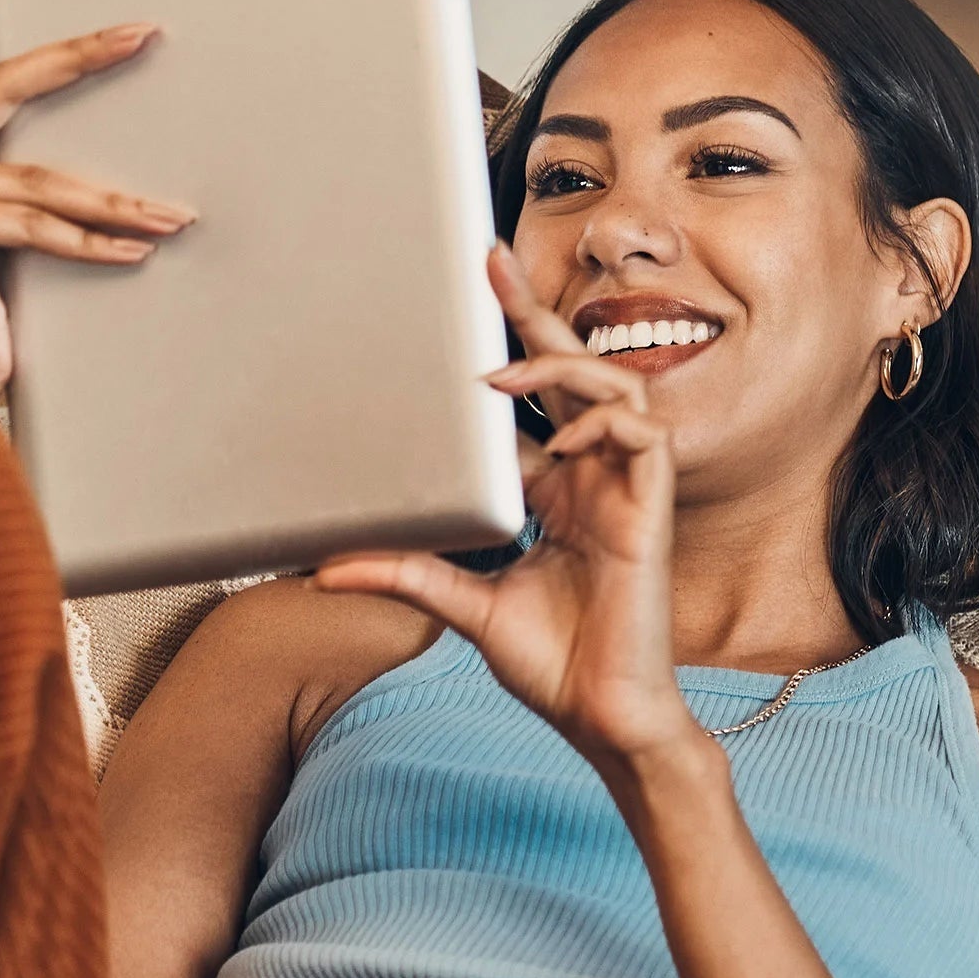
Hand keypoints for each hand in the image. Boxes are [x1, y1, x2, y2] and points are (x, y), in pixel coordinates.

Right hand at [0, 0, 196, 402]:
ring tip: (174, 215)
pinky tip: (141, 249)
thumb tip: (112, 159)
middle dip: (79, 56)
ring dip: (118, 199)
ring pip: (42, 174)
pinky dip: (95, 241)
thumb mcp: (3, 230)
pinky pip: (38, 225)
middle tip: (142, 33)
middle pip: (4, 82)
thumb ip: (26, 181)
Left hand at [315, 242, 699, 772]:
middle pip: (572, 371)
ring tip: (500, 381)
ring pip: (614, 385)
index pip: (531, 402)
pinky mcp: (652, 508)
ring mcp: (624, 488)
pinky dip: (601, 425)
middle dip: (534, 313)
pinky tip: (559, 448)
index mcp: (554, 491)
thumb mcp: (462, 606)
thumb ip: (406, 574)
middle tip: (492, 262)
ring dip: (559, 370)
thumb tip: (326, 569)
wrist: (599, 715)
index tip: (469, 300)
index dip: (507, 348)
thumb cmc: (550, 662)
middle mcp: (591, 476)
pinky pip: (642, 434)